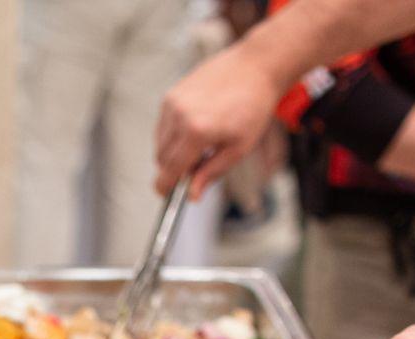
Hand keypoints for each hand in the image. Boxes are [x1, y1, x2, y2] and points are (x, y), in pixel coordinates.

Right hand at [154, 38, 288, 199]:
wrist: (254, 67)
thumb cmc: (253, 108)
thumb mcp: (238, 148)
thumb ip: (211, 173)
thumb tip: (192, 196)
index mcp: (197, 132)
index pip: (170, 169)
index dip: (165, 186)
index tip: (164, 194)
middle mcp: (179, 116)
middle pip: (162, 158)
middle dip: (173, 168)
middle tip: (196, 167)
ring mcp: (172, 102)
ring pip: (160, 142)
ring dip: (173, 151)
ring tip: (201, 144)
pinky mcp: (171, 93)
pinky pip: (163, 125)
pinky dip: (173, 134)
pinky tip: (195, 127)